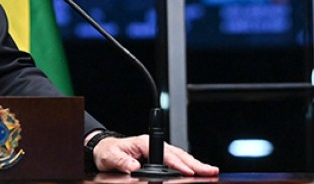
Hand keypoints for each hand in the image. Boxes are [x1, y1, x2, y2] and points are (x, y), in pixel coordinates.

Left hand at [92, 134, 219, 176]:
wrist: (103, 149)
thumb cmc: (107, 151)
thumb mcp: (110, 157)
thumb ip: (122, 161)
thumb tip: (133, 166)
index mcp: (142, 142)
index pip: (164, 154)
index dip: (176, 163)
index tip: (187, 171)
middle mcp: (152, 145)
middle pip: (176, 154)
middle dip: (194, 163)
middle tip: (210, 170)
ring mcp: (156, 151)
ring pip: (179, 156)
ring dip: (195, 164)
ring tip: (210, 171)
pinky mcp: (158, 157)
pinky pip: (176, 160)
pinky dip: (188, 165)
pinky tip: (197, 170)